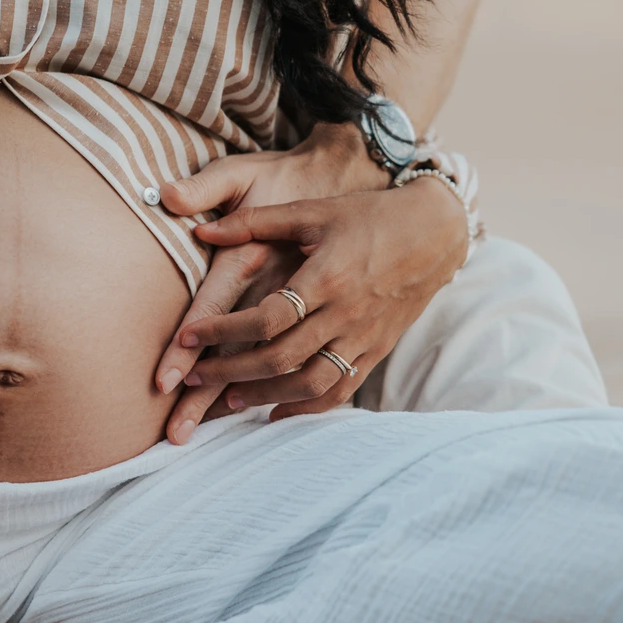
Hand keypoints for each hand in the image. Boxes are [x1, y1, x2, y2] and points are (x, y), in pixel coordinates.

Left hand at [154, 173, 468, 441]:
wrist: (435, 230)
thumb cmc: (368, 214)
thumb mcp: (311, 210)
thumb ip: (255, 222)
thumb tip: (202, 233)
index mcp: (327, 277)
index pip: (267, 318)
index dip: (222, 331)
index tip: (186, 337)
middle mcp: (346, 313)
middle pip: (281, 358)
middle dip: (230, 372)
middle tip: (193, 378)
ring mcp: (364, 337)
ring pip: (310, 384)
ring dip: (264, 396)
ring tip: (227, 400)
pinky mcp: (376, 351)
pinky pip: (340, 390)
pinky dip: (306, 408)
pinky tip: (275, 412)